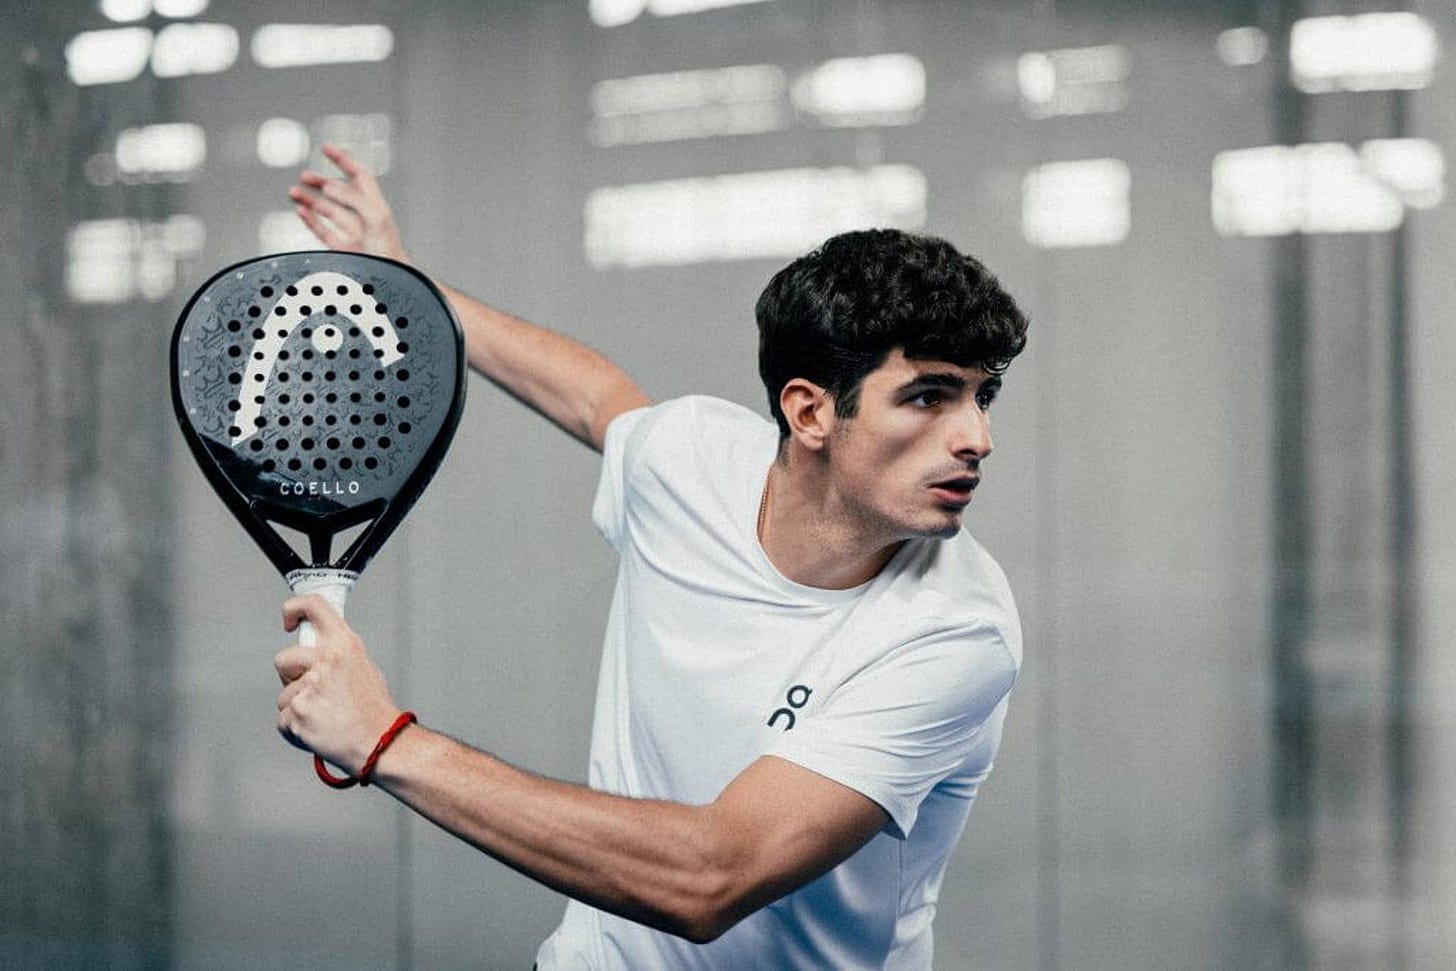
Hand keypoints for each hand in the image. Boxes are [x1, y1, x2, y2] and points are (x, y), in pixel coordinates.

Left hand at [274, 595, 401, 775]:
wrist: (380, 744)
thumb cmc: (374, 711)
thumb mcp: (364, 667)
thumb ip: (337, 655)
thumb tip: (316, 649)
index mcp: (344, 644)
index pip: (312, 606)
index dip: (293, 609)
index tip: (288, 621)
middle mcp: (325, 660)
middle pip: (283, 659)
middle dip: (291, 677)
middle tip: (315, 692)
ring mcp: (309, 687)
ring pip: (283, 695)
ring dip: (297, 708)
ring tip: (325, 716)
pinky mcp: (297, 713)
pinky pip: (283, 719)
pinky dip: (295, 728)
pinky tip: (318, 729)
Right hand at [289, 143, 409, 262]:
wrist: (391, 284)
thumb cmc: (389, 252)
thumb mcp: (376, 219)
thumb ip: (354, 199)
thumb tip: (329, 187)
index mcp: (375, 206)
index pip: (359, 175)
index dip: (343, 160)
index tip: (326, 148)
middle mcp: (363, 217)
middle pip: (339, 192)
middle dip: (320, 181)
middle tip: (303, 176)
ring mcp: (352, 233)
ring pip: (328, 211)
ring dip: (310, 200)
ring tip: (293, 192)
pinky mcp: (343, 250)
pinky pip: (324, 231)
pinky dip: (311, 220)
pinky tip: (300, 211)